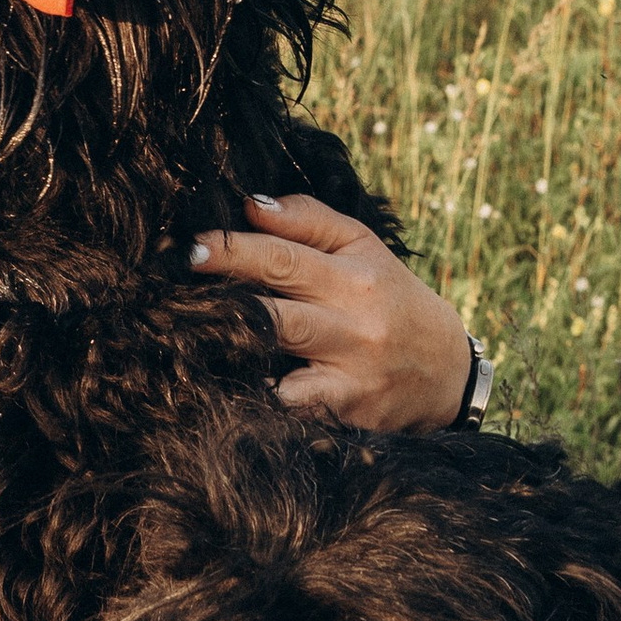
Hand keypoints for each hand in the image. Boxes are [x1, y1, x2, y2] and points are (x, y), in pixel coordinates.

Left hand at [191, 192, 475, 427]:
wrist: (447, 372)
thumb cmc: (391, 299)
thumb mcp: (363, 247)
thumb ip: (308, 220)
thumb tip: (250, 205)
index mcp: (355, 278)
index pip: (283, 259)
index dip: (232, 253)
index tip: (191, 249)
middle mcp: (354, 327)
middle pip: (274, 314)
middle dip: (221, 305)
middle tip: (173, 297)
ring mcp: (350, 376)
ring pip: (280, 368)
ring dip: (231, 354)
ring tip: (187, 342)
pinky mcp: (347, 415)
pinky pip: (292, 411)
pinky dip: (261, 403)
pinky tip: (228, 394)